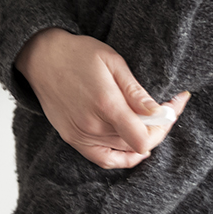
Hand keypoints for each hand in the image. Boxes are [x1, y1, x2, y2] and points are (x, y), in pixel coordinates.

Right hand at [15, 28, 189, 168]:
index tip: (172, 108)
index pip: (144, 137)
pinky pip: (103, 159)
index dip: (164, 126)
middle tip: (166, 108)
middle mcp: (92, 125)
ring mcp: (80, 135)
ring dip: (141, 137)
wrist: (40, 57)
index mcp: (106, 104)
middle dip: (158, 127)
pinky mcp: (72, 138)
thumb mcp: (112, 61)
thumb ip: (135, 90)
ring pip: (124, 150)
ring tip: (149, 119)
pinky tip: (134, 149)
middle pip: (138, 144)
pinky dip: (121, 158)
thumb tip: (159, 111)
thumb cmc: (77, 53)